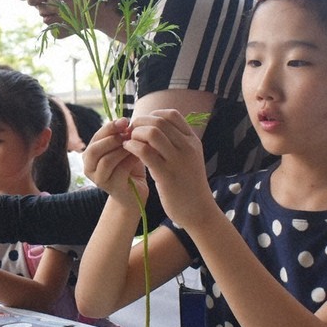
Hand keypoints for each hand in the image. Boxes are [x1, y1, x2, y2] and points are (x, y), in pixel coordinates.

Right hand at [82, 118, 146, 203]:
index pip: (95, 138)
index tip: (125, 121)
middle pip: (94, 150)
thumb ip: (119, 137)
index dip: (109, 128)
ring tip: (135, 145)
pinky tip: (139, 156)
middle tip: (129, 133)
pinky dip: (130, 160)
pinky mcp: (112, 188)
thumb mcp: (122, 149)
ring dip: (122, 150)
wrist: (135, 193)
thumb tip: (124, 121)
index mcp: (89, 156)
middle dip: (112, 139)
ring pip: (106, 161)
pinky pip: (119, 170)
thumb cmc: (129, 168)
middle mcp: (89, 168)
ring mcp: (99, 180)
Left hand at [124, 109, 211, 225]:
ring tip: (129, 142)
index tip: (143, 125)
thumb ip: (177, 144)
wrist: (198, 210)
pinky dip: (132, 147)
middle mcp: (187, 147)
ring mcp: (177, 160)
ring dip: (135, 134)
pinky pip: (145, 152)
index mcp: (192, 141)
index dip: (153, 116)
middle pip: (159, 121)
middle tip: (131, 133)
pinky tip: (128, 150)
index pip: (171, 115)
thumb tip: (155, 129)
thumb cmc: (189, 185)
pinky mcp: (166, 175)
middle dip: (140, 123)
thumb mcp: (188, 159)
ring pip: (152, 133)